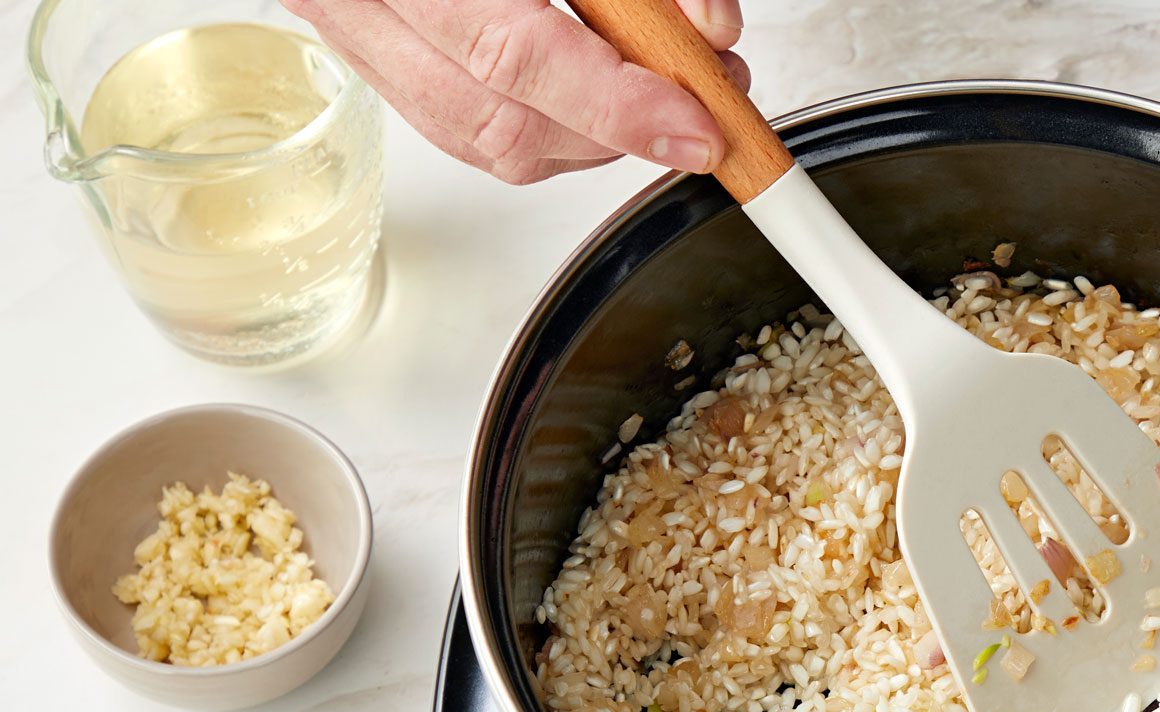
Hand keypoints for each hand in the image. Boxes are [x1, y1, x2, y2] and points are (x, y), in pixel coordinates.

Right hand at [282, 0, 747, 183]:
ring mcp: (350, 28)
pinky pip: (461, 125)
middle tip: (705, 101)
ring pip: (484, 138)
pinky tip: (598, 95)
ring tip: (664, 90)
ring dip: (591, 136)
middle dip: (621, 129)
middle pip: (502, 118)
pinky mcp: (368, 51)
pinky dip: (545, 125)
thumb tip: (708, 27)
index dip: (616, 102)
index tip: (696, 125)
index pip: (514, 52)